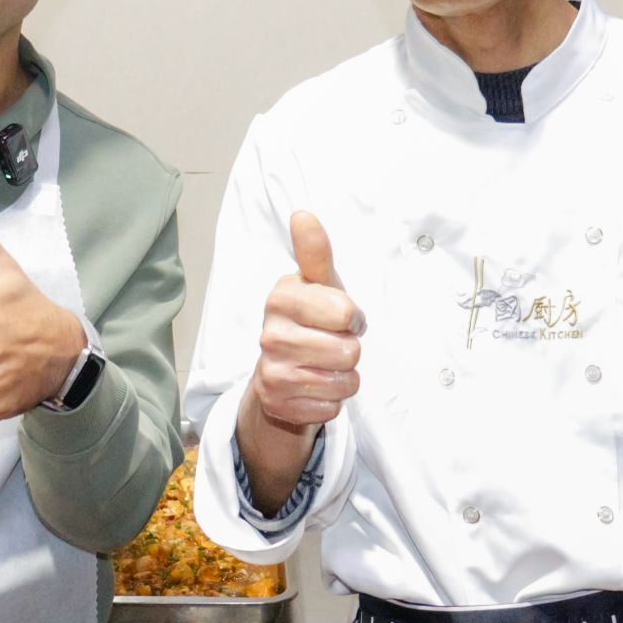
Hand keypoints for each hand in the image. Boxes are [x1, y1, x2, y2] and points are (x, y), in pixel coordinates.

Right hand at [246, 211, 364, 429]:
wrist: (283, 368)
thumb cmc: (312, 318)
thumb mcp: (319, 285)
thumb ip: (315, 253)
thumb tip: (303, 214)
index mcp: (281, 297)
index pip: (346, 313)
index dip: (353, 318)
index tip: (340, 316)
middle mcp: (270, 334)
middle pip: (349, 352)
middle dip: (350, 350)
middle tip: (331, 344)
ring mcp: (271, 371)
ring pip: (344, 382)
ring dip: (344, 377)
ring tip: (325, 366)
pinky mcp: (277, 403)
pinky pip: (332, 407)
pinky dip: (331, 400)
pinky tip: (314, 387)